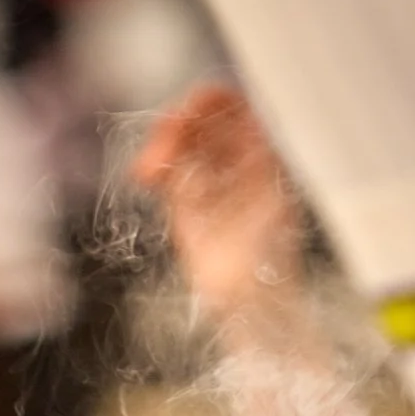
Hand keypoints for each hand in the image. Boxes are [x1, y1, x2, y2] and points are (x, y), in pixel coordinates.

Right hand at [132, 82, 305, 326]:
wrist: (253, 310)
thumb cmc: (269, 265)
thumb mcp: (268, 209)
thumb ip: (251, 168)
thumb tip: (237, 134)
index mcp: (261, 154)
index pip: (230, 106)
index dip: (202, 105)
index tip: (181, 120)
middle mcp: (235, 162)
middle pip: (198, 120)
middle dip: (173, 128)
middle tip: (157, 155)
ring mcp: (211, 182)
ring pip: (179, 143)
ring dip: (158, 147)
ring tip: (146, 172)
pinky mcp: (188, 205)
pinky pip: (167, 171)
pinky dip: (152, 168)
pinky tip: (145, 177)